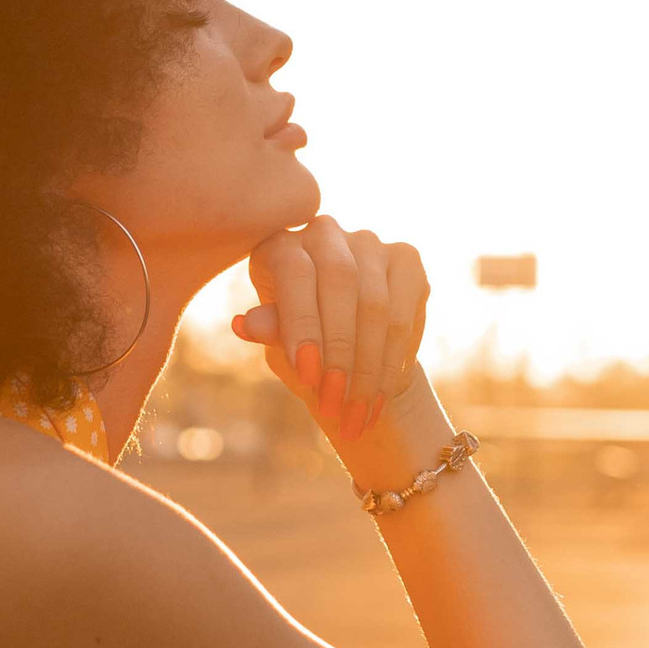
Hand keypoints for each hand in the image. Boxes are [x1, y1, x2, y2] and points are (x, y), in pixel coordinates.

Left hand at [233, 217, 430, 449]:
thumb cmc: (300, 345)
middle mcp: (325, 232)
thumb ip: (270, 330)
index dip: (303, 325)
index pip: (295, 274)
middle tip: (335, 405)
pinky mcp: (406, 260)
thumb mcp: (280, 343)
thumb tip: (242, 324)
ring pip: (376, 304)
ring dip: (368, 368)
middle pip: (341, 281)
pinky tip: (382, 396)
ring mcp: (369, 242)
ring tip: (357, 415)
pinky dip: (392, 361)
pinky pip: (404, 314)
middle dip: (339, 351)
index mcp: (280, 244)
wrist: (349, 354)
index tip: (308, 376)